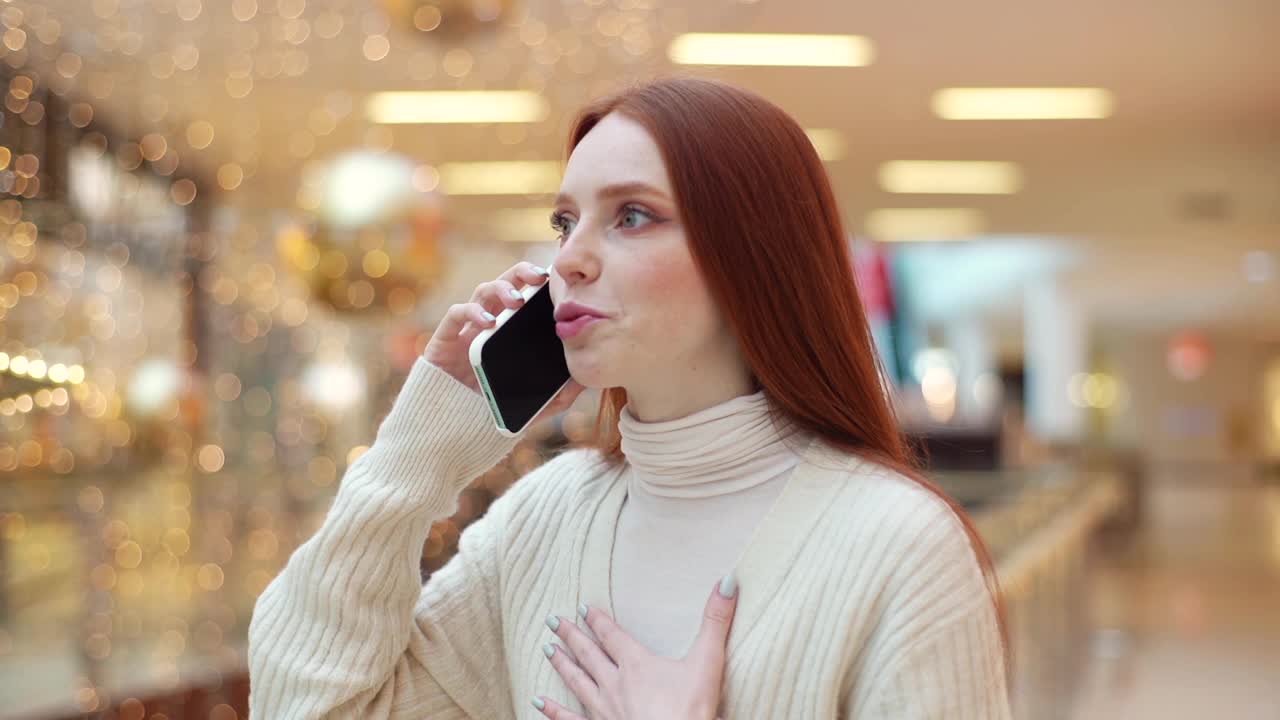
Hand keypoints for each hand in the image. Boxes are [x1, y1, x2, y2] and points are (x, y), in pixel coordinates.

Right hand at [422, 261, 584, 423]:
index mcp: (512, 330)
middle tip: (539, 278)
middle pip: (506, 283)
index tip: (559, 281)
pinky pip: (456, 313)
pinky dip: (472, 312)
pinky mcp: (446, 337)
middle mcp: (491, 321)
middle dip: (522, 273)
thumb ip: (559, 395)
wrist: (452, 428)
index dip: (540, 282)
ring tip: (516, 301)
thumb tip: (586, 381)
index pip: (527, 295)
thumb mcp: (535, 405)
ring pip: (483, 291)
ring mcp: (468, 327)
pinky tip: (487, 322)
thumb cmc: (493, 411)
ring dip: (501, 289)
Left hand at [534, 575, 738, 719]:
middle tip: (552, 621)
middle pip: (589, 655)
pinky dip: (553, 711)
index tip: (582, 608)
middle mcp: (614, 684)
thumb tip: (728, 581)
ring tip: (546, 650)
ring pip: (577, 682)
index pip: (612, 636)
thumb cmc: (690, 710)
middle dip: (571, 637)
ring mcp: (603, 710)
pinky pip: (571, 719)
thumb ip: (715, 622)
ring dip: (561, 665)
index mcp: (637, 664)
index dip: (598, 621)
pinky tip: (539, 703)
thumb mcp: (707, 662)